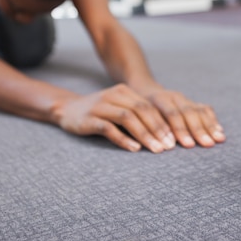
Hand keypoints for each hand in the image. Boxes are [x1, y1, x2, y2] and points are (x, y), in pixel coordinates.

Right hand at [57, 84, 176, 152]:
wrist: (67, 110)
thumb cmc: (99, 113)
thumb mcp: (119, 108)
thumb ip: (137, 115)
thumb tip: (164, 134)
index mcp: (123, 91)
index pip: (148, 106)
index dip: (163, 122)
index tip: (174, 139)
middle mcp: (113, 95)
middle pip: (141, 110)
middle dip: (157, 129)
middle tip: (168, 146)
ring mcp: (100, 106)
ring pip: (127, 118)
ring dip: (144, 135)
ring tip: (156, 149)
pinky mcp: (89, 119)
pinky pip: (109, 129)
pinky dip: (123, 139)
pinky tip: (134, 149)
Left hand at [143, 88, 225, 148]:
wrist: (144, 91)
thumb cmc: (138, 112)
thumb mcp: (137, 116)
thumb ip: (147, 128)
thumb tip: (157, 145)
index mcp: (158, 99)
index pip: (171, 114)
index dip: (180, 130)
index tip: (188, 145)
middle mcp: (173, 96)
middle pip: (188, 112)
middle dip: (198, 130)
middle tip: (206, 144)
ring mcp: (184, 98)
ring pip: (198, 111)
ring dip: (209, 127)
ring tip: (218, 140)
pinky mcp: (191, 102)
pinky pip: (205, 110)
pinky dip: (212, 121)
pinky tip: (219, 133)